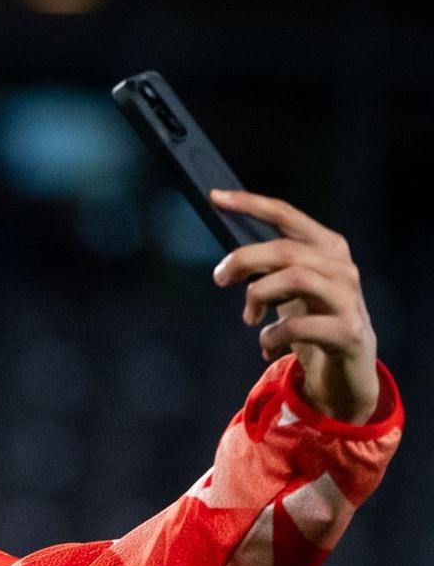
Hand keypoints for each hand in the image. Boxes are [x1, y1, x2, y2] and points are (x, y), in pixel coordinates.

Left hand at [212, 190, 380, 422]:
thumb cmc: (312, 319)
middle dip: (244, 260)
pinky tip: (267, 346)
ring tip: (249, 317)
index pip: (287, 215)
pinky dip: (270, 336)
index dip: (251, 204)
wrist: (348, 368)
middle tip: (220, 278)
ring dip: (259, 296)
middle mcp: (342, 267)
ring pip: (295, 278)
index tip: (216, 197)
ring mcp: (348, 298)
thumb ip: (269, 266)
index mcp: (327, 247)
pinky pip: (297, 325)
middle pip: (285, 249)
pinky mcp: (347, 331)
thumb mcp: (290, 288)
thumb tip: (229, 256)